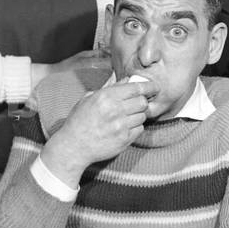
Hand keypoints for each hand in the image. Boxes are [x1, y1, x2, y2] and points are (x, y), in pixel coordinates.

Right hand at [39, 79, 154, 184]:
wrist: (73, 147)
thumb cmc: (79, 121)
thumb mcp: (89, 99)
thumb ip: (109, 88)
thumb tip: (126, 80)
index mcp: (106, 97)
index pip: (136, 88)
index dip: (148, 86)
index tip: (155, 86)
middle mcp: (116, 111)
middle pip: (143, 102)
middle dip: (141, 102)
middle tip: (136, 104)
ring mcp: (121, 126)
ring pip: (142, 116)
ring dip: (138, 115)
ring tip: (126, 118)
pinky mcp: (125, 140)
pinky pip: (139, 129)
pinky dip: (135, 127)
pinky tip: (124, 127)